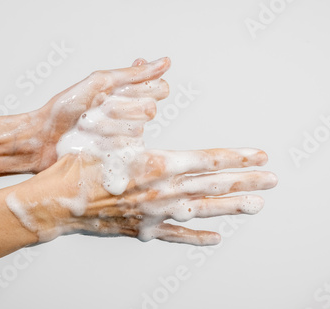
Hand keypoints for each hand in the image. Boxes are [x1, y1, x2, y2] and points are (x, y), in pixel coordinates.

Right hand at [9, 148, 276, 245]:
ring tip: (256, 205)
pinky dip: (197, 236)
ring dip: (232, 207)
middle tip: (272, 179)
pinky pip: (177, 234)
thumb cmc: (80, 163)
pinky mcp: (144, 229)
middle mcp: (163, 191)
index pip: (210, 160)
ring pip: (204, 209)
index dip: (238, 156)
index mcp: (158, 164)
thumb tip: (155, 93)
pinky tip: (215, 237)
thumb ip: (140, 122)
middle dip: (247, 180)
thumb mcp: (111, 134)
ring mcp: (156, 214)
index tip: (260, 154)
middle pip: (214, 185)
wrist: (56, 200)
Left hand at [29, 57, 170, 171]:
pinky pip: (128, 149)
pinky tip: (92, 141)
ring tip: (87, 126)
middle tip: (99, 109)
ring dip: (108, 126)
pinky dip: (106, 142)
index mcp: (127, 94)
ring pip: (138, 130)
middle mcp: (130, 115)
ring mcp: (126, 138)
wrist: (41, 139)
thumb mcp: (98, 83)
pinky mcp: (119, 157)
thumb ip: (131, 74)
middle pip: (150, 110)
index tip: (121, 91)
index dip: (145, 90)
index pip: (159, 89)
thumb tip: (165, 62)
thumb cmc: (64, 109)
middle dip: (121, 108)